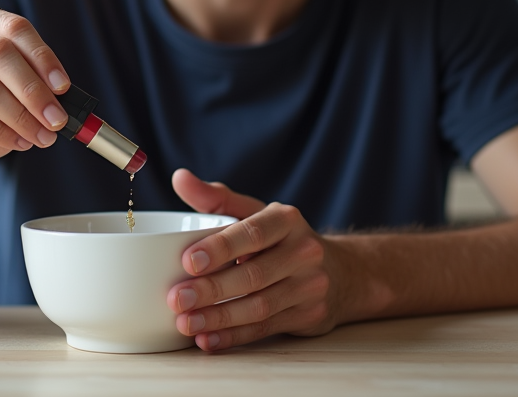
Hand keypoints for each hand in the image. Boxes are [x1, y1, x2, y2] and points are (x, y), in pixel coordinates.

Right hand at [0, 2, 70, 180]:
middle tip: (57, 119)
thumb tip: (63, 100)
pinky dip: (0, 131)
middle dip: (34, 90)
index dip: (43, 57)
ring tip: (41, 136)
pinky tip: (16, 142)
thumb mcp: (5, 95)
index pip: (14, 27)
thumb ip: (30, 89)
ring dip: (22, 116)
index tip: (63, 87)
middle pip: (0, 53)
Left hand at [167, 168, 339, 350]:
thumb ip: (216, 198)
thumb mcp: (256, 213)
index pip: (252, 234)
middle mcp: (304, 252)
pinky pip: (266, 329)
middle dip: (212, 289)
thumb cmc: (282, 240)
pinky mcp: (308, 316)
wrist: (341, 272)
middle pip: (254, 275)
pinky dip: (234, 336)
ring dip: (219, 318)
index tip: (188, 260)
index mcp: (286, 220)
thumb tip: (179, 178)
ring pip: (259, 306)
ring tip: (185, 322)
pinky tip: (207, 340)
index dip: (220, 248)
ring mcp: (309, 287)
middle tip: (177, 298)